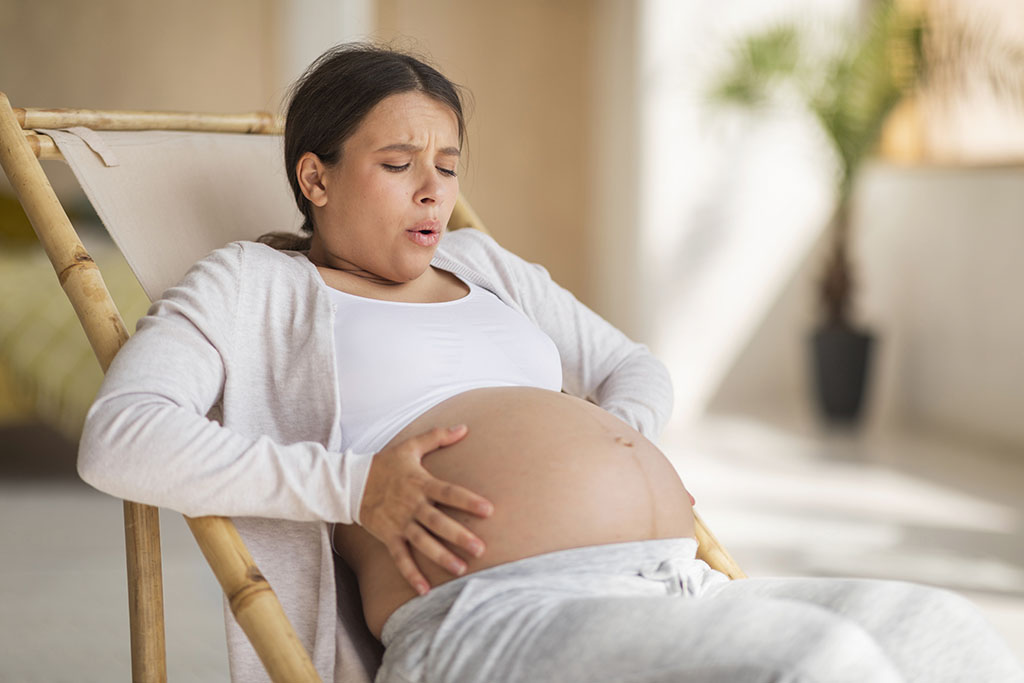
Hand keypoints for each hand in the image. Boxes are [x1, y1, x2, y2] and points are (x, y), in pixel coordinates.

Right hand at [358, 424, 492, 594]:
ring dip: (441, 557)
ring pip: (422, 542)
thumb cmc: (386, 463)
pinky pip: (400, 557)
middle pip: (438, 522)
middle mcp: (412, 505)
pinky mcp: (388, 536)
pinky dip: (411, 573)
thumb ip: (438, 436)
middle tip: (481, 549)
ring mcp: (399, 523)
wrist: (350, 481)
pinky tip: (425, 589)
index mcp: (421, 483)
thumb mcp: (410, 446)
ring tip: (461, 569)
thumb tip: (464, 427)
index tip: (488, 510)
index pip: (448, 492)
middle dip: (459, 536)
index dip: (468, 501)